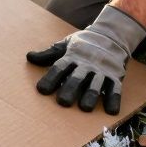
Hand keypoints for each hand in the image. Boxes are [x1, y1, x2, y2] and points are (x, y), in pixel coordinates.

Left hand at [26, 5, 145, 114]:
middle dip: (70, 89)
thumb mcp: (65, 45)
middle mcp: (87, 64)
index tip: (41, 90)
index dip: (51, 78)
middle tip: (63, 101)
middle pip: (77, 77)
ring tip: (85, 107)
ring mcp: (102, 70)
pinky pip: (115, 88)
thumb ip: (49, 54)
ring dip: (91, 95)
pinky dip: (114, 99)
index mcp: (73, 56)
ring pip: (96, 84)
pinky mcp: (116, 76)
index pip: (60, 67)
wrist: (111, 35)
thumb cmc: (83, 43)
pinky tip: (111, 111)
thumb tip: (29, 57)